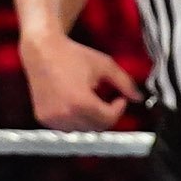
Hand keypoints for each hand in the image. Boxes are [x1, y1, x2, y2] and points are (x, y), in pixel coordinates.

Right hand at [20, 31, 141, 131]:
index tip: (120, 98)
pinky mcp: (43, 118)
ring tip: (90, 98)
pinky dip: (76, 118)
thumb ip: (125, 83)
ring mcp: (52, 118)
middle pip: (98, 126)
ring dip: (91, 118)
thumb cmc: (73, 55)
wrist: (41, 50)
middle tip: (107, 99)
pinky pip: (68, 126)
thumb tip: (139, 98)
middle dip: (106, 114)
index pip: (109, 118)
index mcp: (80, 103)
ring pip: (83, 129)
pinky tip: (75, 101)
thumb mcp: (105, 65)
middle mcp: (65, 114)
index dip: (119, 109)